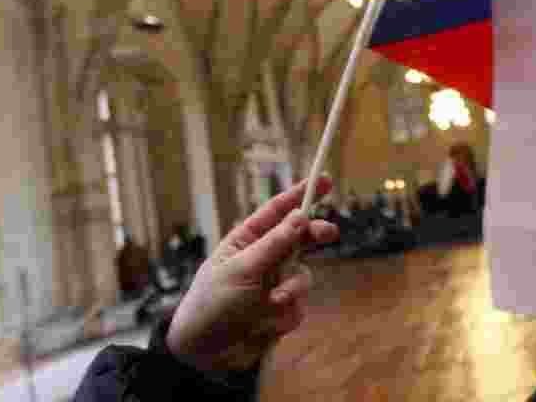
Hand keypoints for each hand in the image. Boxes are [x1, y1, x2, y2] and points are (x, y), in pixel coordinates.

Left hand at [166, 177, 337, 376]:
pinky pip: (299, 304)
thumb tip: (300, 216)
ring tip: (272, 303)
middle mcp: (264, 258)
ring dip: (291, 288)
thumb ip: (274, 244)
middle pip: (300, 237)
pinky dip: (285, 313)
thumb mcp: (241, 270)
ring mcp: (274, 283)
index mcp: (247, 240)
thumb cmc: (212, 304)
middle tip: (329, 233)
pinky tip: (264, 324)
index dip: (302, 194)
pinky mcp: (281, 309)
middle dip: (315, 236)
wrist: (206, 355)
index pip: (278, 210)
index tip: (326, 180)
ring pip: (303, 275)